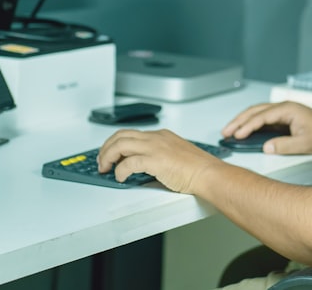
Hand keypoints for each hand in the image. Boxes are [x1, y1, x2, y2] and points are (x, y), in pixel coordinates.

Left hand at [97, 128, 223, 193]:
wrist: (208, 174)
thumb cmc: (197, 169)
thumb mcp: (174, 155)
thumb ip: (158, 156)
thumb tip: (140, 166)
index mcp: (161, 135)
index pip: (130, 133)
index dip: (116, 143)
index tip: (110, 154)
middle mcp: (156, 138)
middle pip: (121, 136)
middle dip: (106, 148)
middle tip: (102, 161)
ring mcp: (155, 147)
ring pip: (120, 144)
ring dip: (108, 156)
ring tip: (105, 168)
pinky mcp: (155, 160)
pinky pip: (129, 163)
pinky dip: (120, 170)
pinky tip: (120, 177)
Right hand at [221, 102, 311, 154]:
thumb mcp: (305, 144)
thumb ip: (284, 145)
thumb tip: (265, 147)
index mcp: (288, 110)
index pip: (262, 116)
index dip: (247, 126)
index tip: (237, 135)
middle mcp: (283, 108)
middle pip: (255, 111)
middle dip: (239, 121)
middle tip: (225, 132)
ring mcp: (283, 112)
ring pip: (257, 113)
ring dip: (243, 121)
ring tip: (230, 131)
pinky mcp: (283, 118)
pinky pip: (263, 119)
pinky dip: (251, 124)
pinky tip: (244, 131)